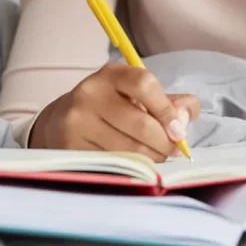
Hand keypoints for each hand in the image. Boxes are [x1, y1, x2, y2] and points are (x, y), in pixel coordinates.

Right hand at [28, 63, 199, 161]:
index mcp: (111, 75)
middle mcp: (90, 94)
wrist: (59, 124)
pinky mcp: (70, 148)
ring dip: (151, 160)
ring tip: (153, 158)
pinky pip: (114, 165)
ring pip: (130, 150)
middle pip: (141, 124)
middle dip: (164, 143)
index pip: (145, 84)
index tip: (178, 131)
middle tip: (171, 151)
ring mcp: (77, 122)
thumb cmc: (110, 110)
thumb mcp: (136, 96)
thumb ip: (169, 103)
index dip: (167, 110)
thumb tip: (187, 116)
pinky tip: (134, 166)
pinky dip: (132, 169)